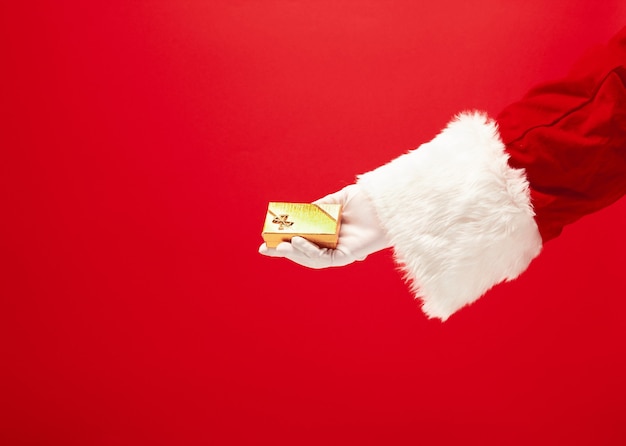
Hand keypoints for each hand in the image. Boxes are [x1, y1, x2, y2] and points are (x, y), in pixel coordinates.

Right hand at [258, 184, 390, 267]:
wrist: (384, 201)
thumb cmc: (365, 200)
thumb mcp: (337, 200)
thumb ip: (320, 208)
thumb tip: (300, 212)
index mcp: (329, 235)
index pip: (303, 243)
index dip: (284, 243)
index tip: (266, 242)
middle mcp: (334, 245)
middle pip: (304, 254)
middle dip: (283, 252)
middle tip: (265, 249)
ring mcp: (340, 251)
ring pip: (312, 259)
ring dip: (294, 253)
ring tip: (279, 247)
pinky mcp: (348, 256)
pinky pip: (325, 258)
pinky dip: (310, 251)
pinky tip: (298, 242)